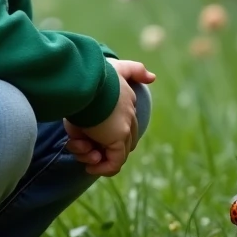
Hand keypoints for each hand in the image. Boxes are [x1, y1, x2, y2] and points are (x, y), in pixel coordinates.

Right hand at [64, 59, 154, 175]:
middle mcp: (128, 115)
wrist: (86, 78)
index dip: (102, 134)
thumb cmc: (93, 74)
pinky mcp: (118, 137)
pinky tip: (89, 165)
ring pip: (115, 152)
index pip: (122, 124)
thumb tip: (154, 78)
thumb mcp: (114, 68)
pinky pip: (115, 163)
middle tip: (82, 145)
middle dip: (99, 148)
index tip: (83, 136)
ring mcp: (124, 127)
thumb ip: (134, 70)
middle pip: (118, 140)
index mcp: (126, 101)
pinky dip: (103, 168)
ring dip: (96, 158)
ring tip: (84, 152)